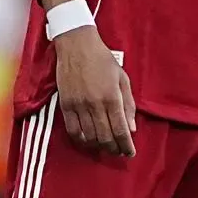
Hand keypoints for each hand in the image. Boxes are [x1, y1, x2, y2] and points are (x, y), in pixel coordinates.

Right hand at [53, 26, 135, 156]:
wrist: (76, 44)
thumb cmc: (102, 59)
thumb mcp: (122, 78)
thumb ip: (128, 103)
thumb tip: (132, 128)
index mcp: (112, 97)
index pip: (120, 130)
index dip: (126, 146)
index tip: (130, 153)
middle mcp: (95, 104)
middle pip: (105, 138)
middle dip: (114, 149)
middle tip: (118, 151)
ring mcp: (79, 105)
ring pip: (89, 137)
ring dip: (99, 146)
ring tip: (105, 147)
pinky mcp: (65, 104)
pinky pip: (72, 130)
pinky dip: (81, 139)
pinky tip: (87, 140)